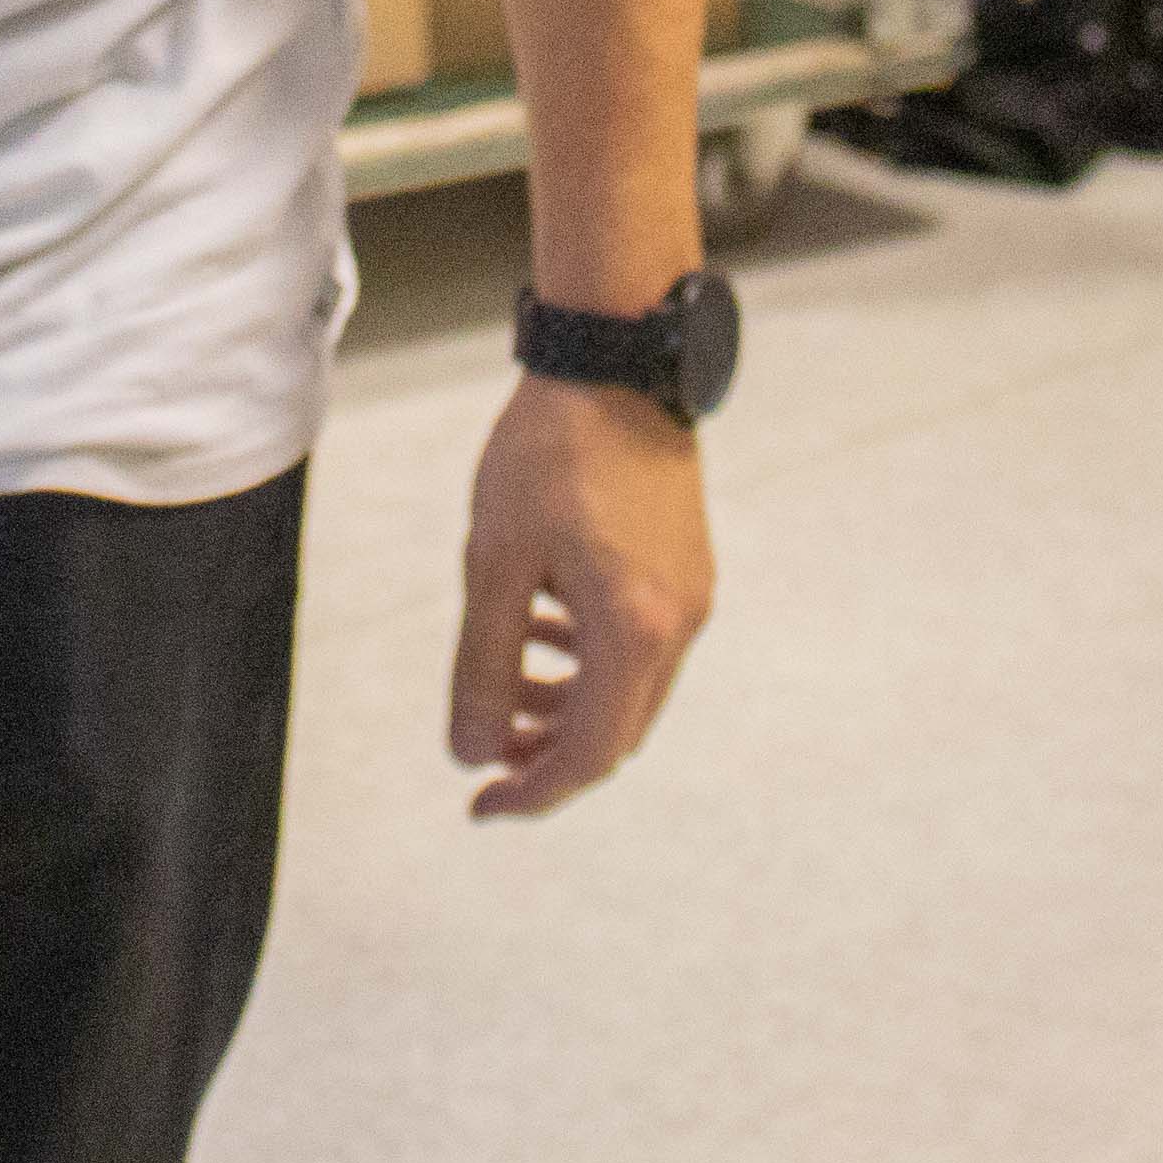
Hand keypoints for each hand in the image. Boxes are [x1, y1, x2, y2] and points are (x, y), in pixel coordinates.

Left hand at [448, 373, 714, 818]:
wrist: (615, 358)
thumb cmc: (548, 453)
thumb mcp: (494, 563)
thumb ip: (483, 664)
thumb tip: (471, 752)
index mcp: (634, 630)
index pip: (589, 753)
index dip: (533, 792)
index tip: (480, 804)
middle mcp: (678, 623)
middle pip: (617, 731)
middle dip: (548, 753)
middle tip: (485, 749)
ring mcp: (690, 594)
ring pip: (629, 688)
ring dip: (567, 703)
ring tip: (506, 685)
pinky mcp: (686, 566)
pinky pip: (641, 643)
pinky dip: (590, 657)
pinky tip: (542, 627)